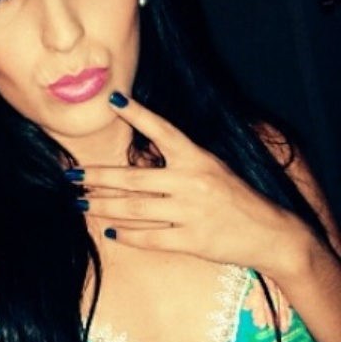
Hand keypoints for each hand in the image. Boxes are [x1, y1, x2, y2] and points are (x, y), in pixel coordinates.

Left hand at [73, 93, 312, 277]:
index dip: (138, 114)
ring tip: (80, 204)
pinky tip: (109, 231)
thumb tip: (139, 161)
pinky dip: (126, 236)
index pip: (163, 130)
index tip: (114, 101)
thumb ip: (181, 162)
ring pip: (135, 209)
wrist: (270, 233)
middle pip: (133, 178)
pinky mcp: (192, 240)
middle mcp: (192, 181)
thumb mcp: (214, 168)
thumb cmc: (237, 197)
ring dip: (103, 206)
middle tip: (72, 176)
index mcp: (198, 158)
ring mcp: (191, 212)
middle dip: (98, 177)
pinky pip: (150, 238)